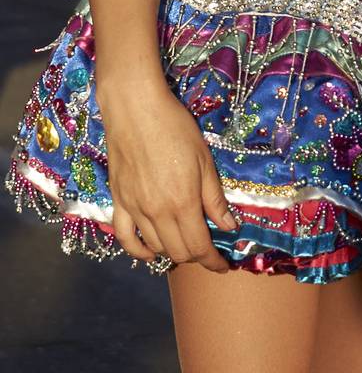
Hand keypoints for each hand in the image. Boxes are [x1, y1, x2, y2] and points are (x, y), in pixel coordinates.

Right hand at [98, 77, 238, 272]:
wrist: (136, 110)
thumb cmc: (176, 128)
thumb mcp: (204, 160)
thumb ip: (214, 198)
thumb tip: (229, 227)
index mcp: (183, 203)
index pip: (199, 247)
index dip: (213, 262)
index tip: (222, 266)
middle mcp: (157, 213)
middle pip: (178, 251)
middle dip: (196, 256)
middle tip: (207, 250)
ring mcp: (135, 210)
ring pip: (154, 248)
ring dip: (172, 252)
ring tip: (184, 245)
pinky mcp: (118, 202)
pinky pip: (125, 238)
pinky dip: (139, 251)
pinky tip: (150, 251)